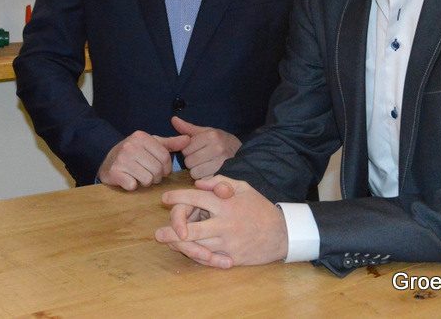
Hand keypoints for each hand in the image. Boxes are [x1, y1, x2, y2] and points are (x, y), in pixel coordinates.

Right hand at [98, 131, 190, 189]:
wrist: (108, 160)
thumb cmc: (135, 152)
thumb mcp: (151, 144)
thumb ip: (170, 143)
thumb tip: (188, 139)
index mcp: (141, 137)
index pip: (165, 157)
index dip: (167, 168)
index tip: (162, 170)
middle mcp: (131, 146)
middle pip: (157, 169)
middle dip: (157, 176)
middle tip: (150, 174)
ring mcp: (121, 159)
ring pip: (147, 179)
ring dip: (146, 182)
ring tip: (140, 176)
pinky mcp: (114, 172)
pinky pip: (133, 185)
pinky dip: (133, 186)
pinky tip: (130, 179)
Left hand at [155, 175, 287, 268]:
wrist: (282, 233)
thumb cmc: (260, 207)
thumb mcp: (243, 187)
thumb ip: (220, 182)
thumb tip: (198, 183)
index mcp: (225, 204)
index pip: (195, 198)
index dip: (177, 197)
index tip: (164, 198)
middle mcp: (224, 224)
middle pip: (190, 229)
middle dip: (171, 230)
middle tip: (158, 233)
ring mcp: (228, 242)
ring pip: (197, 246)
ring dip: (180, 246)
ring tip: (169, 244)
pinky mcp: (232, 257)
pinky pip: (210, 259)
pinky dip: (197, 256)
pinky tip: (188, 253)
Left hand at [170, 116, 240, 177]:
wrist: (242, 153)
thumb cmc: (221, 142)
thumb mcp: (207, 132)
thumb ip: (188, 129)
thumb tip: (173, 119)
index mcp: (210, 135)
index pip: (185, 148)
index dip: (188, 151)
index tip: (195, 151)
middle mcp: (216, 148)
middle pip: (189, 161)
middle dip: (191, 162)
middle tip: (200, 160)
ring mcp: (221, 162)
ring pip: (194, 173)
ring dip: (197, 172)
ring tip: (204, 166)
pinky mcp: (223, 175)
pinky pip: (203, 180)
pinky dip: (204, 179)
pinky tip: (209, 173)